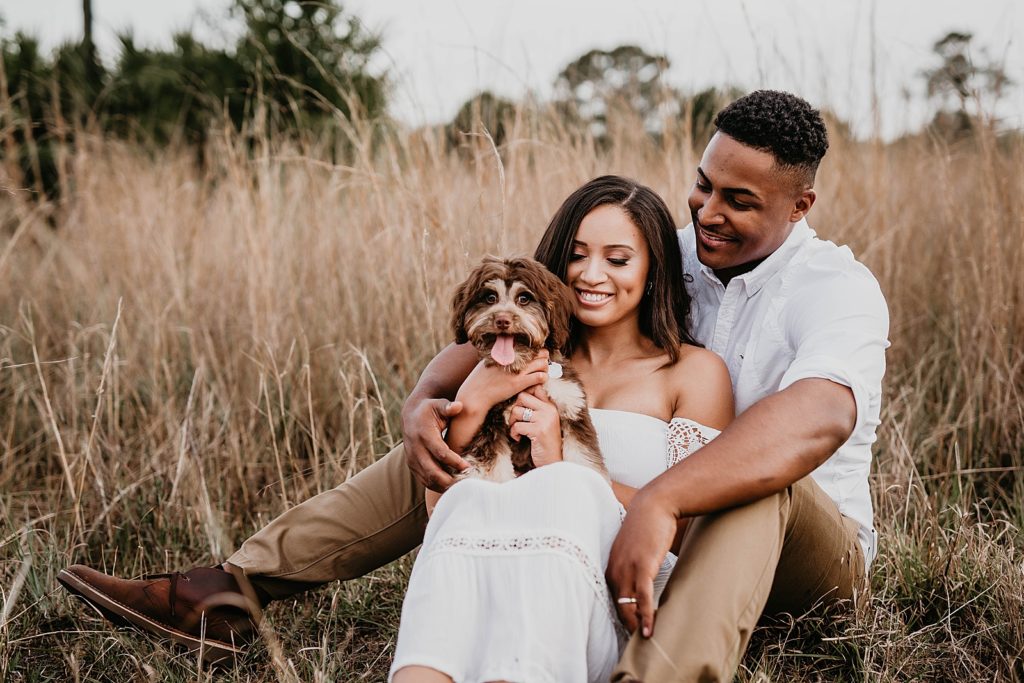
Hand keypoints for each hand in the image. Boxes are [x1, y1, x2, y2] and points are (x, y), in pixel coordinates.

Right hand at [401, 396, 468, 492]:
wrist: (411, 415)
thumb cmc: (430, 410)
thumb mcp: (438, 404)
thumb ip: (449, 407)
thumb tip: (459, 406)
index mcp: (423, 434)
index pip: (440, 453)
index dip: (455, 462)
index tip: (469, 467)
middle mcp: (415, 449)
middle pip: (432, 471)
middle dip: (450, 480)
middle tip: (467, 482)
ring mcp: (412, 459)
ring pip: (428, 480)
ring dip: (445, 486)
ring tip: (461, 485)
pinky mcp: (412, 466)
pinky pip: (424, 481)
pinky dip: (438, 486)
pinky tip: (452, 485)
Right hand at [454, 351, 549, 416]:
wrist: (476, 394)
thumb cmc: (480, 379)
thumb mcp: (487, 361)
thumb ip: (498, 355)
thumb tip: (503, 351)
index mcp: (507, 351)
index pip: (530, 346)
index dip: (537, 352)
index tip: (536, 359)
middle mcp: (514, 358)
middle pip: (540, 353)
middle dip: (544, 359)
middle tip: (541, 367)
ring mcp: (517, 370)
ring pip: (543, 364)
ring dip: (545, 369)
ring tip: (541, 374)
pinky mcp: (519, 382)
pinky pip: (540, 377)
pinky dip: (543, 378)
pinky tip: (539, 382)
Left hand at [508, 385, 561, 466]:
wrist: (553, 462)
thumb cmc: (545, 443)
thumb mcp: (544, 422)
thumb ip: (536, 409)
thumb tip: (519, 396)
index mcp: (551, 406)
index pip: (535, 388)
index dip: (523, 394)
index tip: (520, 407)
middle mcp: (549, 410)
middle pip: (522, 396)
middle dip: (514, 408)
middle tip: (516, 420)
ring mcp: (545, 420)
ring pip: (517, 411)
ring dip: (512, 422)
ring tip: (516, 431)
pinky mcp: (539, 431)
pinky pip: (517, 426)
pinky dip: (513, 433)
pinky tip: (518, 439)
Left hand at [605, 487, 678, 637]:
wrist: (653, 506)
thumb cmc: (645, 527)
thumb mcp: (630, 548)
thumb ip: (630, 564)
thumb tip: (639, 578)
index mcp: (610, 567)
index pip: (611, 600)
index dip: (619, 616)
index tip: (628, 630)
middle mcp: (614, 570)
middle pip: (617, 607)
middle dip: (625, 626)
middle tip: (635, 642)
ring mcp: (627, 569)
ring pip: (628, 606)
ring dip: (635, 626)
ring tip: (642, 642)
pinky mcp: (643, 566)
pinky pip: (643, 597)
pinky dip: (646, 615)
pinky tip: (650, 629)